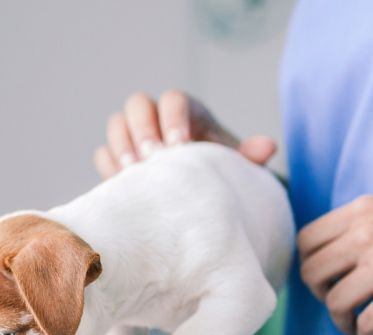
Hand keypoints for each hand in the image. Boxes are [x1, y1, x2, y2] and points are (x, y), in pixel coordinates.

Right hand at [93, 90, 276, 178]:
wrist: (204, 197)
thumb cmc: (221, 175)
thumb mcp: (237, 166)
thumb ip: (249, 156)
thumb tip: (267, 146)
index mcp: (188, 112)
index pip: (173, 98)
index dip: (173, 118)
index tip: (179, 146)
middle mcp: (158, 118)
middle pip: (138, 104)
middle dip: (142, 130)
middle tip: (152, 159)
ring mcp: (135, 138)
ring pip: (117, 124)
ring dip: (122, 146)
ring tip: (134, 173)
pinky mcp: (118, 161)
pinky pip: (104, 155)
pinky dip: (110, 166)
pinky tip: (123, 185)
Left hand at [298, 195, 372, 334]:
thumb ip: (364, 227)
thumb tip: (335, 255)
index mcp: (361, 212)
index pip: (306, 241)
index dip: (308, 265)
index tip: (323, 279)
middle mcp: (365, 235)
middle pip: (312, 274)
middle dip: (320, 296)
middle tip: (339, 305)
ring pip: (335, 303)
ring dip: (342, 322)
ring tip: (357, 327)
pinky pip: (367, 324)